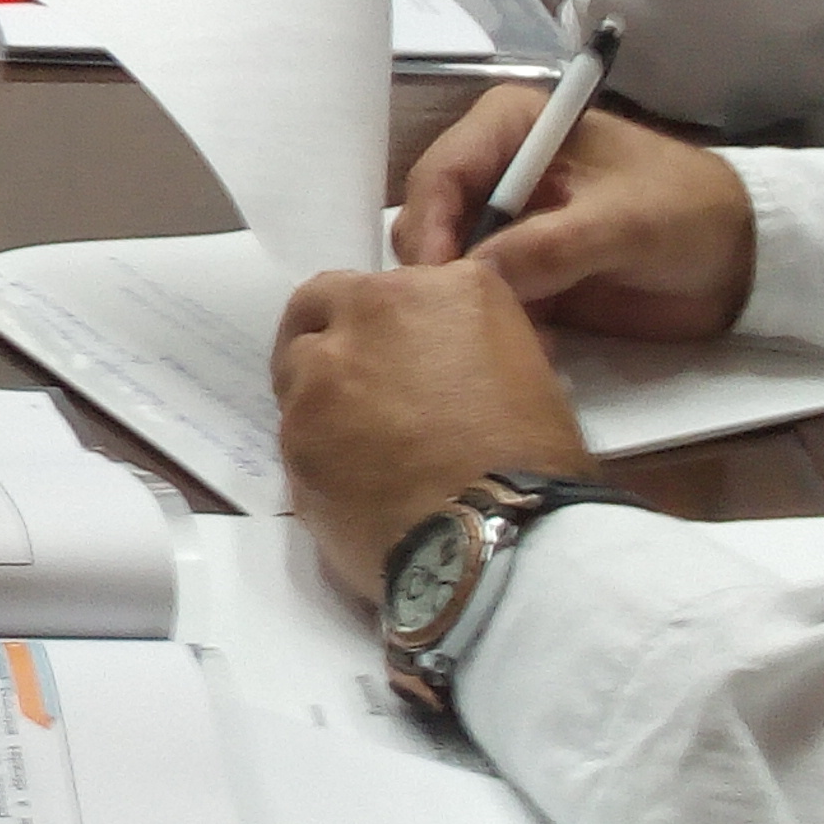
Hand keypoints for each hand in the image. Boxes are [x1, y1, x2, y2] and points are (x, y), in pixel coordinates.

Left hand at [274, 263, 594, 600]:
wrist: (493, 539)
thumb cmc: (532, 462)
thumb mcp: (525, 367)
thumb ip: (466, 342)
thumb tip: (451, 358)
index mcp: (439, 291)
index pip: (385, 285)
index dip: (383, 322)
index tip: (391, 352)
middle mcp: (368, 316)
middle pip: (316, 308)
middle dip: (326, 335)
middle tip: (349, 381)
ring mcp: (320, 378)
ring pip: (295, 372)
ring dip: (317, 397)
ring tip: (357, 446)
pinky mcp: (292, 439)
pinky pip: (291, 434)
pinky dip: (314, 450)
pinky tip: (352, 484)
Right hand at [389, 88, 756, 339]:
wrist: (740, 261)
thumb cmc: (686, 214)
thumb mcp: (624, 223)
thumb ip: (551, 245)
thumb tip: (476, 275)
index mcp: (511, 126)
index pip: (439, 173)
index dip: (431, 228)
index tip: (439, 282)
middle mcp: (495, 170)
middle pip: (429, 223)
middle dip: (438, 272)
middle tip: (459, 320)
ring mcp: (505, 225)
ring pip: (446, 268)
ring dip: (461, 304)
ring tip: (496, 338)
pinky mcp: (519, 273)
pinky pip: (477, 301)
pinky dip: (487, 325)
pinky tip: (521, 347)